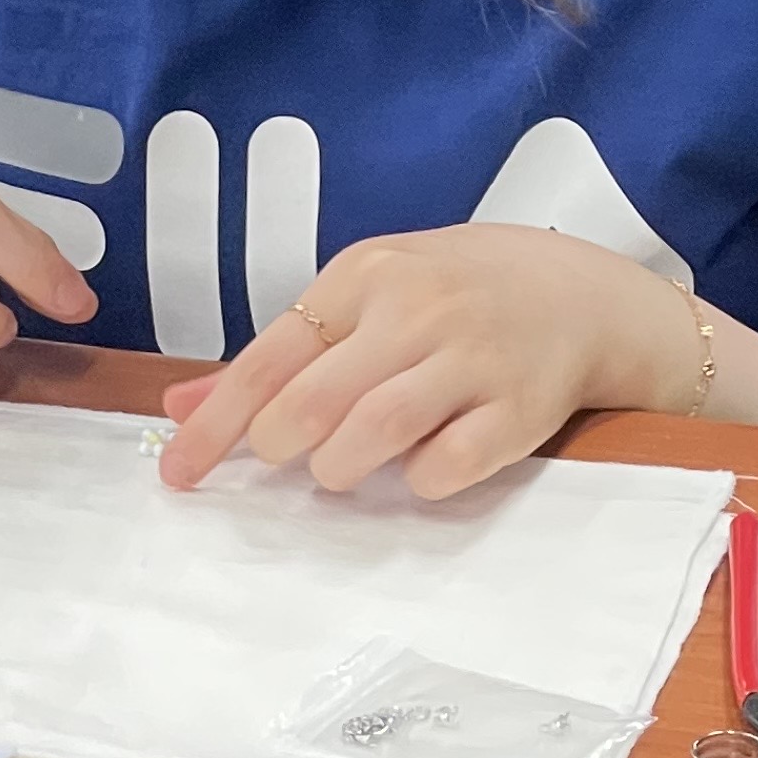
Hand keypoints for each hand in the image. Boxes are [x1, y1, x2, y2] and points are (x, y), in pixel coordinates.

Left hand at [154, 227, 703, 501]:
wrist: (580, 293)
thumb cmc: (455, 295)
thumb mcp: (366, 295)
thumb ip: (281, 354)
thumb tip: (182, 406)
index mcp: (366, 275)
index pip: (269, 358)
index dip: (216, 425)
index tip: (178, 473)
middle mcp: (416, 311)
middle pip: (312, 402)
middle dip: (280, 447)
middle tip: (286, 458)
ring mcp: (471, 360)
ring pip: (373, 434)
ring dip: (339, 469)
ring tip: (343, 467)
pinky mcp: (518, 410)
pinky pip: (446, 467)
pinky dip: (418, 483)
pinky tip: (419, 468)